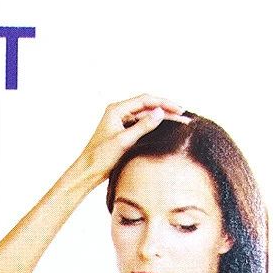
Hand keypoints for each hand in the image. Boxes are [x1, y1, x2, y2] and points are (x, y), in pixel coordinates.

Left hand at [68, 95, 187, 187]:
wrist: (87, 172)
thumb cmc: (101, 157)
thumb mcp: (124, 141)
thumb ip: (143, 126)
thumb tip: (161, 112)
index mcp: (116, 110)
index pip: (145, 100)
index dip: (164, 104)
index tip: (179, 110)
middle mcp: (118, 112)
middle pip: (147, 106)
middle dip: (166, 110)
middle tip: (184, 116)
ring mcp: (121, 121)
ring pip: (146, 116)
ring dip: (162, 119)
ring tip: (181, 122)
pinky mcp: (123, 131)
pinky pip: (142, 125)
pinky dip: (154, 126)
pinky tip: (167, 129)